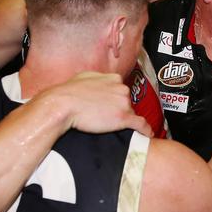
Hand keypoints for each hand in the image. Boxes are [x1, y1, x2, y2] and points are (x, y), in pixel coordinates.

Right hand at [37, 72, 152, 136]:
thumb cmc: (69, 92)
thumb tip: (99, 81)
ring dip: (122, 119)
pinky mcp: (123, 118)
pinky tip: (148, 134)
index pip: (121, 90)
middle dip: (119, 109)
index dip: (116, 100)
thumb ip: (98, 79)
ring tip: (109, 125)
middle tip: (105, 117)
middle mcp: (122, 88)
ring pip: (130, 113)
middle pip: (126, 102)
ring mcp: (124, 103)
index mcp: (114, 78)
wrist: (63, 105)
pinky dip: (145, 130)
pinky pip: (140, 124)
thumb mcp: (85, 77)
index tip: (112, 106)